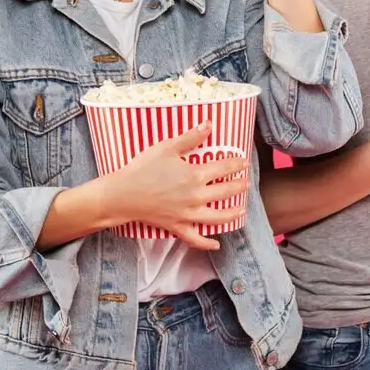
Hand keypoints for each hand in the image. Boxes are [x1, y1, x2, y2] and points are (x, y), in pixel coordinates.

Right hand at [101, 124, 249, 250]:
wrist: (123, 194)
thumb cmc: (143, 168)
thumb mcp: (166, 147)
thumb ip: (190, 137)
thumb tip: (209, 124)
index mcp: (195, 175)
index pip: (224, 168)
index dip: (237, 165)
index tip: (244, 163)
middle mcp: (196, 197)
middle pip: (225, 192)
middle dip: (239, 187)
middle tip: (247, 183)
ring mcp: (188, 214)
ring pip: (217, 217)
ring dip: (232, 213)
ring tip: (241, 210)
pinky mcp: (177, 227)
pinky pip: (195, 239)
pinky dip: (207, 243)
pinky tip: (217, 245)